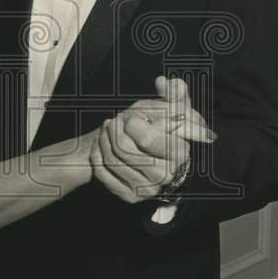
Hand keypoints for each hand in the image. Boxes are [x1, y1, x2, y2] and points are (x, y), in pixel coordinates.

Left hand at [90, 77, 215, 203]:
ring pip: (111, 160)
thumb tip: (167, 83)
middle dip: (113, 130)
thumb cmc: (154, 125)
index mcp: (180, 152)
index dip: (132, 124)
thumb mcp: (164, 107)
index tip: (130, 118)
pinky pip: (103, 173)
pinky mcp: (130, 196)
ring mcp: (148, 188)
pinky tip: (102, 148)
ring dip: (103, 140)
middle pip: (124, 149)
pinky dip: (97, 156)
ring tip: (107, 131)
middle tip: (113, 122)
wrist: (139, 152)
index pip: (146, 139)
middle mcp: (166, 175)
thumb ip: (172, 93)